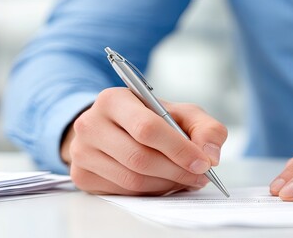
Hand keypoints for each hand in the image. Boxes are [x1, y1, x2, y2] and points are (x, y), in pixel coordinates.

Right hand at [60, 87, 227, 194]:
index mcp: (114, 100)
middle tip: (200, 176)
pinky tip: (163, 182)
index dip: (178, 149)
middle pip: (139, 158)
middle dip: (176, 171)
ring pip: (132, 180)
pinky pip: (122, 193)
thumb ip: (206, 128)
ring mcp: (81, 151)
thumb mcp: (182, 114)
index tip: (203, 163)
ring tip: (185, 179)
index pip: (147, 128)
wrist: (117, 128)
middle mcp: (90, 124)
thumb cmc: (152, 119)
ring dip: (166, 184)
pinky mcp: (82, 176)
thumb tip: (210, 155)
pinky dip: (150, 192)